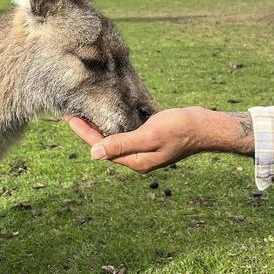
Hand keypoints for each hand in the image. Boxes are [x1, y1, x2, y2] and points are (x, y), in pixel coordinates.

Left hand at [65, 107, 253, 172]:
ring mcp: (145, 150)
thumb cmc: (180, 129)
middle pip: (105, 145)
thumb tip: (93, 154)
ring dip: (100, 127)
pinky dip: (115, 124)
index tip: (68, 117)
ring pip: (115, 139)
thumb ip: (121, 144)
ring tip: (85, 113)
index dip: (83, 132)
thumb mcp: (148, 135)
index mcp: (135, 161)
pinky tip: (111, 115)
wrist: (205, 127)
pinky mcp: (151, 140)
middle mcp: (137, 159)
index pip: (100, 147)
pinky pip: (127, 134)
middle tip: (71, 112)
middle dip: (87, 130)